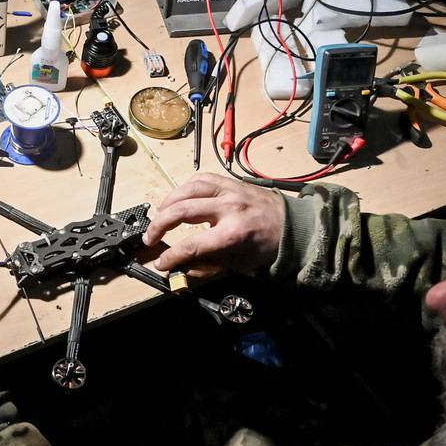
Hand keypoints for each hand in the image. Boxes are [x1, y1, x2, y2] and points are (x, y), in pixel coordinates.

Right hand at [140, 173, 287, 274]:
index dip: (170, 256)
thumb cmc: (267, 248)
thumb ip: (206, 265)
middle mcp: (229, 208)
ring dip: (168, 202)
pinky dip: (186, 187)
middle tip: (150, 238)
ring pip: (189, 188)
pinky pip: (202, 178)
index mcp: (232, 234)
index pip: (190, 245)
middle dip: (159, 226)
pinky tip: (180, 197)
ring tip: (160, 215)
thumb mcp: (238, 265)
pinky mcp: (233, 182)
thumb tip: (179, 267)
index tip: (160, 263)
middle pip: (182, 211)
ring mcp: (231, 191)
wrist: (294, 227)